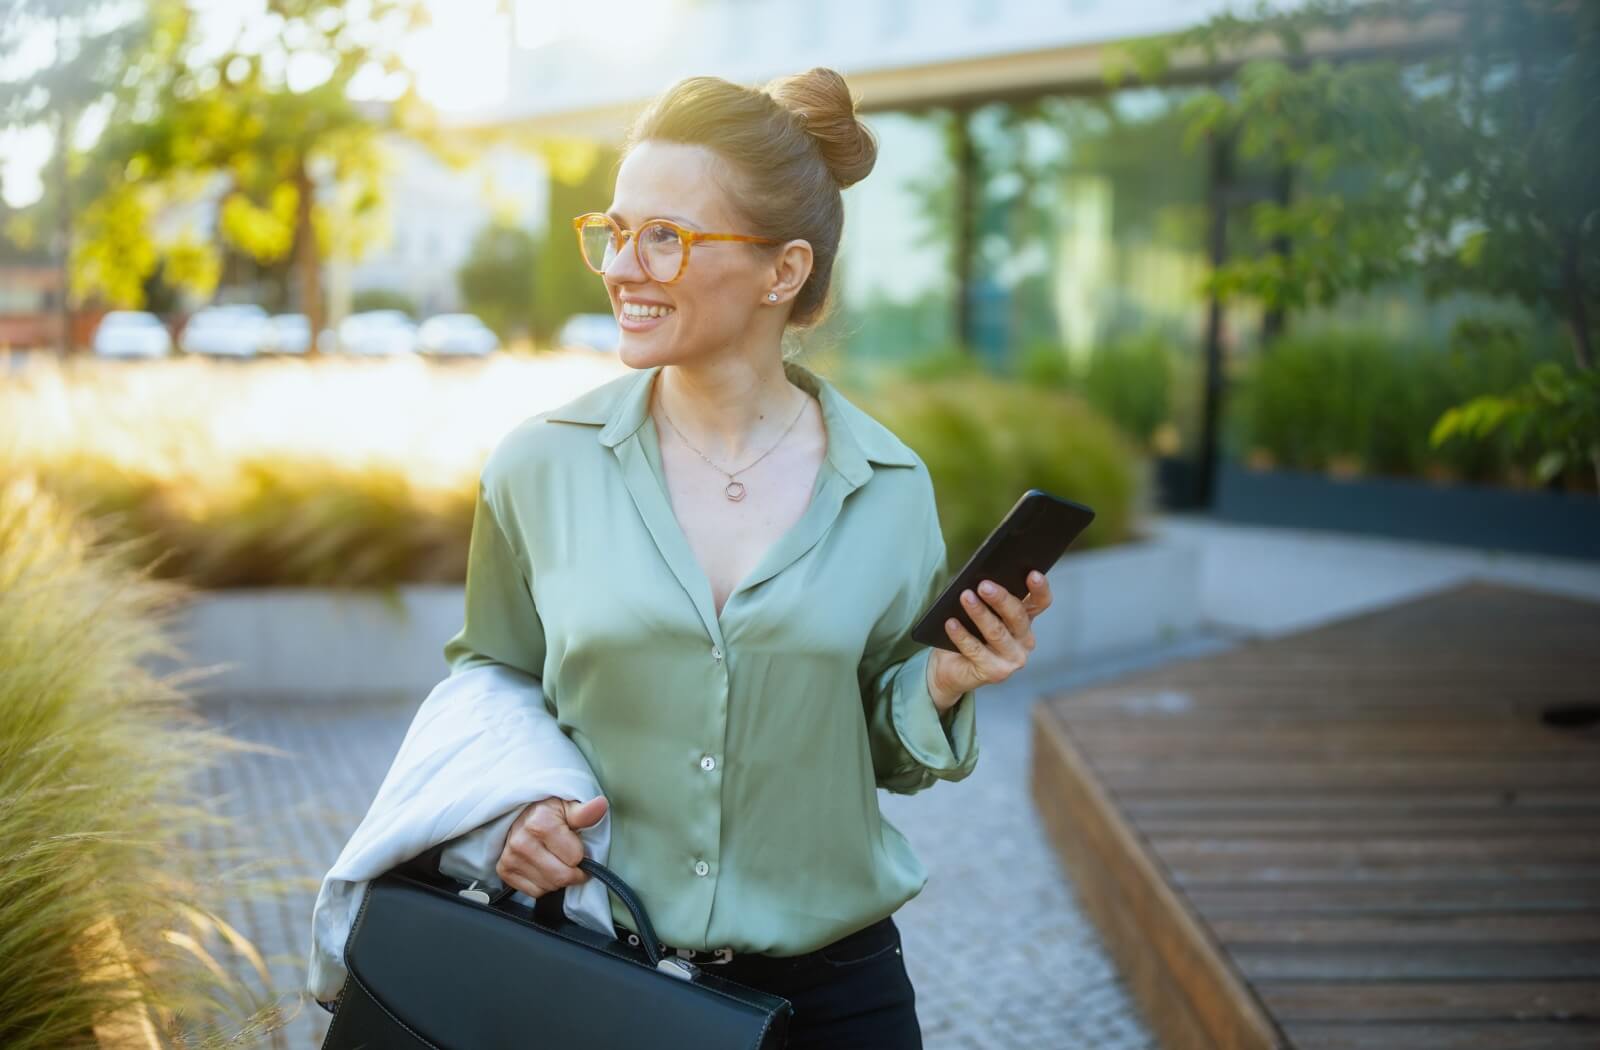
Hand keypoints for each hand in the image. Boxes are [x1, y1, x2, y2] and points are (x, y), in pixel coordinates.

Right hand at [495, 794, 608, 897]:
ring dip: (559, 878)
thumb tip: (600, 805)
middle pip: (562, 876)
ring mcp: (511, 858)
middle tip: (572, 858)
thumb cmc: (548, 811)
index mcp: (540, 823)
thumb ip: (585, 812)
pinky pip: (535, 892)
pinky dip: (544, 884)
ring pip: (550, 887)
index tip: (577, 845)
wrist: (520, 814)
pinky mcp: (504, 871)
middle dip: (573, 871)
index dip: (581, 853)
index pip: (575, 858)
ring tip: (556, 859)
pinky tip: (543, 867)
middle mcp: (522, 842)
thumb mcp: (568, 806)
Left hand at [928, 570, 1051, 706]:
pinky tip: (951, 623)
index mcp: (1025, 620)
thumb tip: (980, 581)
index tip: (1033, 574)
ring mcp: (1012, 659)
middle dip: (1000, 599)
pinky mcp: (995, 673)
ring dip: (979, 613)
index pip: (1040, 602)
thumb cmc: (969, 633)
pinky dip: (962, 635)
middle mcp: (1024, 640)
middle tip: (983, 585)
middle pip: (1017, 616)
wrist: (952, 668)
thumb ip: (987, 599)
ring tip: (965, 597)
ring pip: (996, 632)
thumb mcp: (982, 613)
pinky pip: (976, 650)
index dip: (1040, 588)